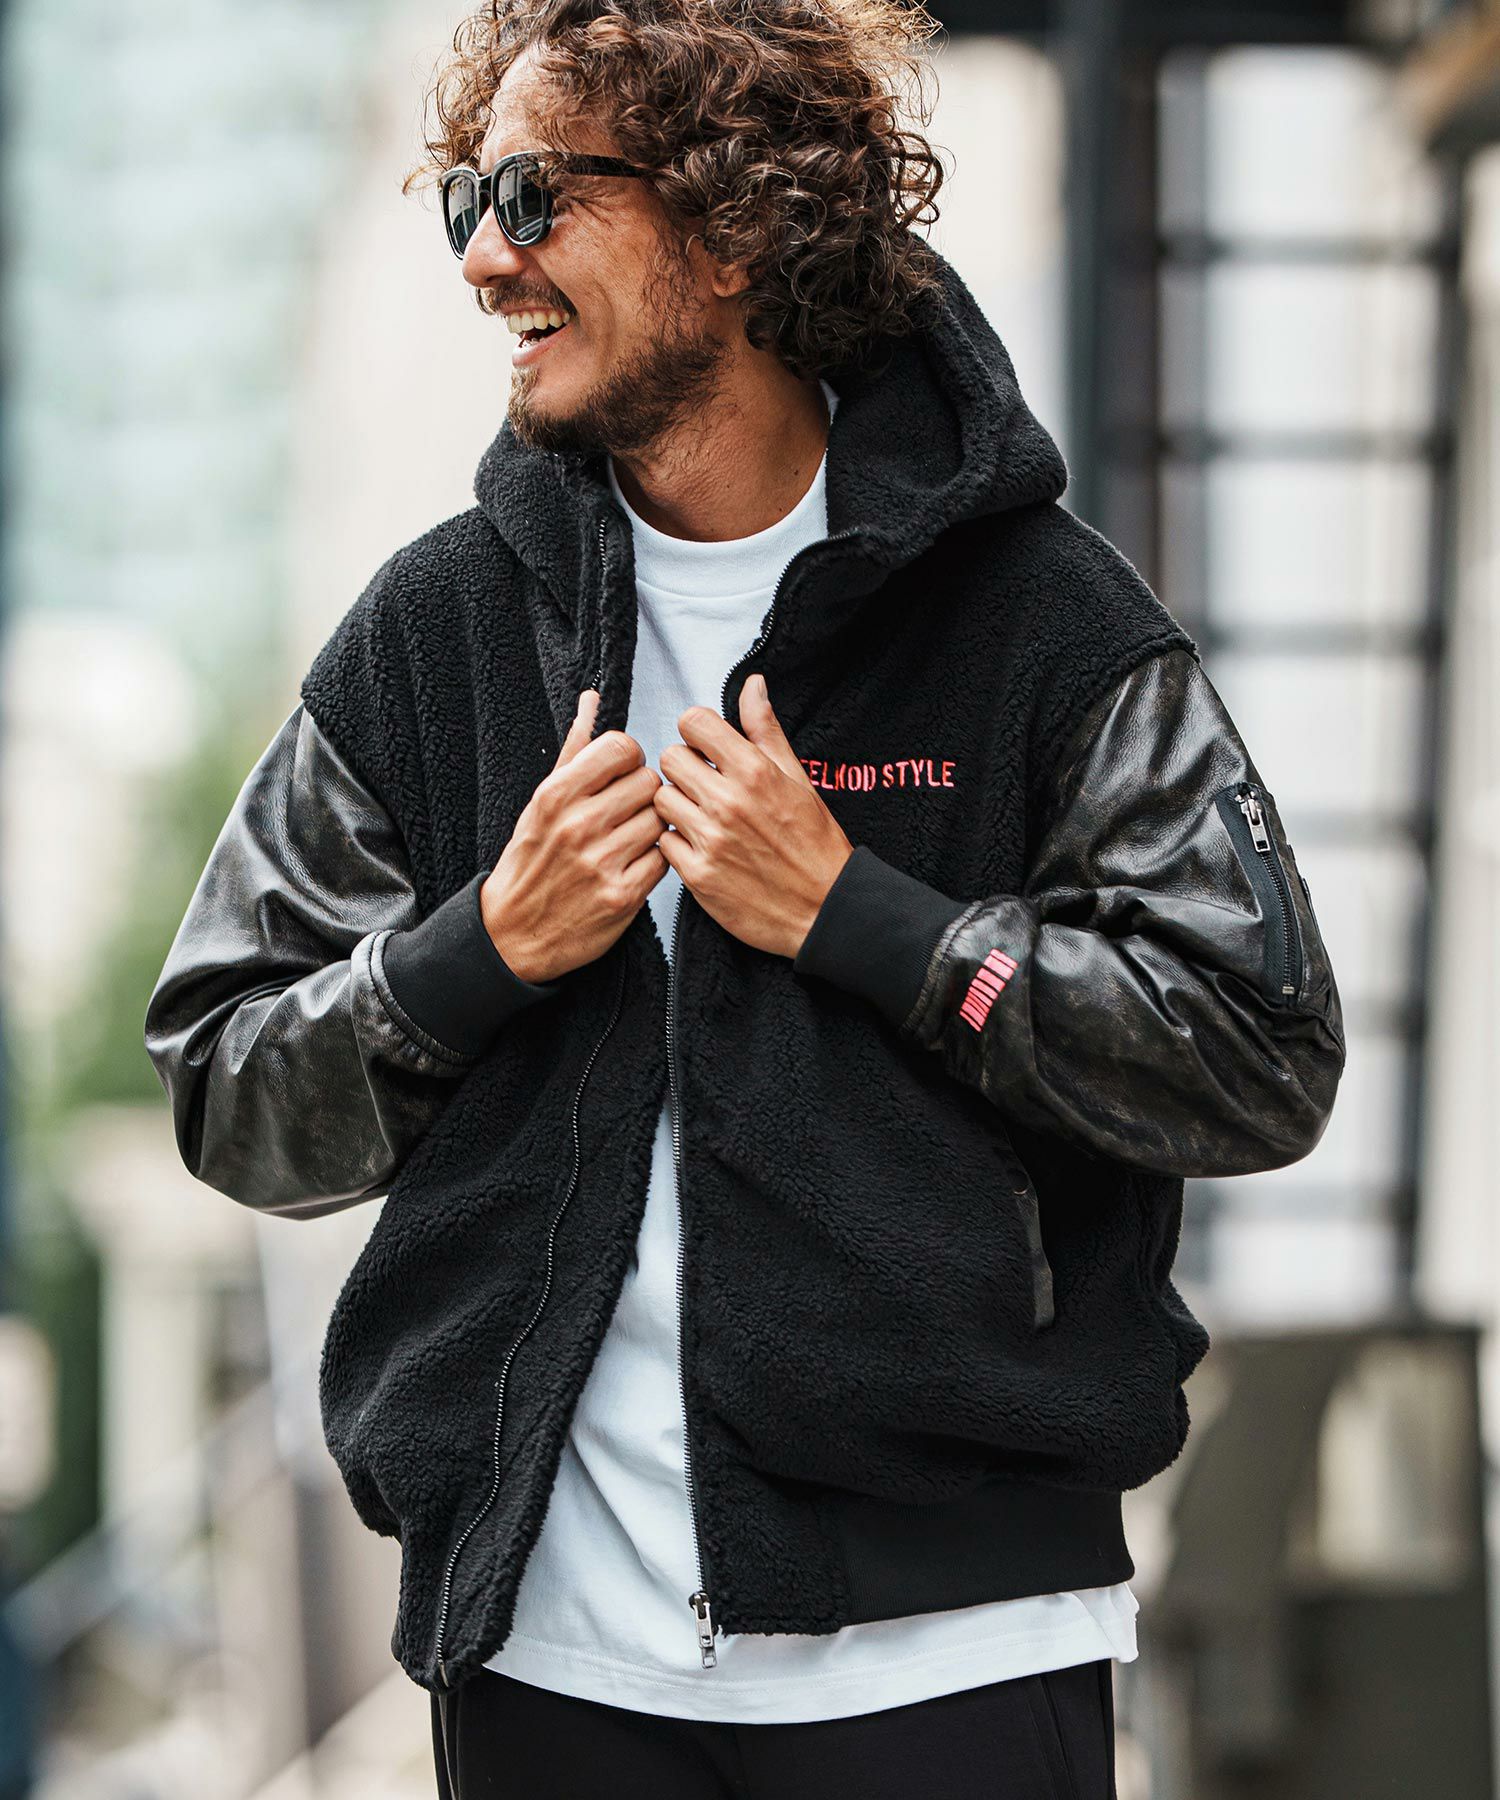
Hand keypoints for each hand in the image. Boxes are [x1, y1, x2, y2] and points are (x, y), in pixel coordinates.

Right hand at [480, 688, 668, 982]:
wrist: (512, 934)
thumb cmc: (530, 863)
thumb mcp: (540, 803)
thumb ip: (573, 751)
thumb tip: (593, 699)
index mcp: (555, 795)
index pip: (622, 747)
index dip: (629, 759)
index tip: (621, 776)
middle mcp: (578, 825)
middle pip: (648, 782)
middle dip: (644, 794)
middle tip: (628, 811)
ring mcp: (601, 862)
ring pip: (660, 818)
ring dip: (652, 827)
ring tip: (631, 838)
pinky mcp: (622, 896)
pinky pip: (664, 858)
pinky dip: (656, 859)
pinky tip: (636, 863)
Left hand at [653, 673, 852, 958]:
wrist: (825, 910)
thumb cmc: (814, 844)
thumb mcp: (798, 779)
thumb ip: (765, 730)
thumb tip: (751, 683)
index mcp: (755, 771)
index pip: (693, 722)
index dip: (698, 734)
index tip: (708, 750)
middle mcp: (729, 802)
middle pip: (670, 758)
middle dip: (684, 769)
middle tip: (704, 787)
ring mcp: (711, 840)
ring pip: (661, 800)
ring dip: (677, 807)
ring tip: (702, 818)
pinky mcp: (698, 877)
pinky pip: (663, 844)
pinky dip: (678, 845)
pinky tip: (702, 849)